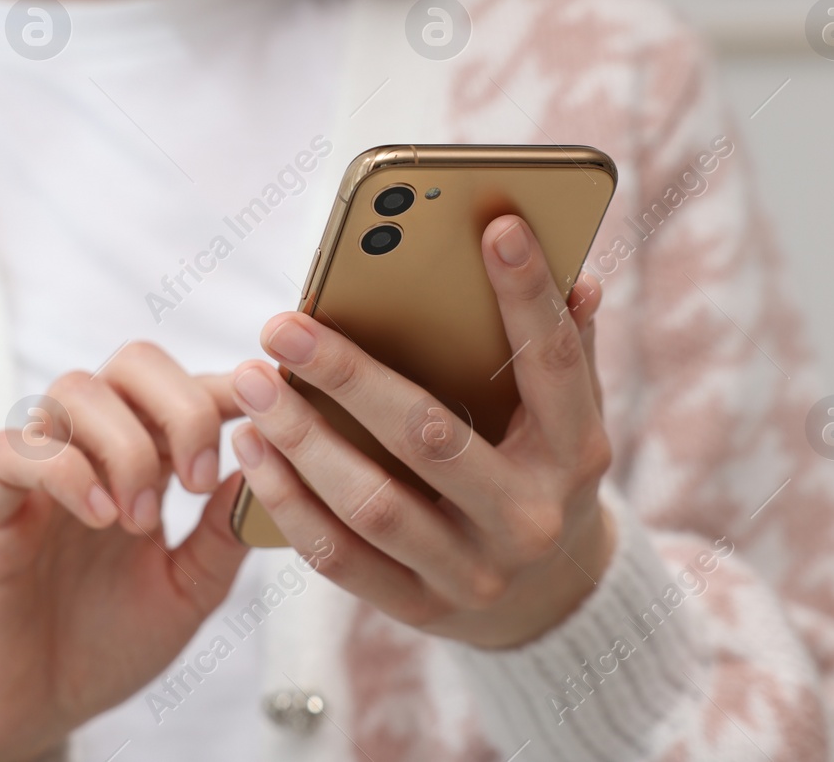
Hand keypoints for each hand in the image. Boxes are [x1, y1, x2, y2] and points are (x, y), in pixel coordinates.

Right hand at [0, 344, 248, 760]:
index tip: (269, 413)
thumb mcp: (188, 591)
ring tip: (143, 519)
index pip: (185, 386)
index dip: (230, 386)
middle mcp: (88, 449)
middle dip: (182, 406)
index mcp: (142, 460)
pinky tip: (102, 519)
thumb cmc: (105, 645)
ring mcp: (35, 471)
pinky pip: (15, 448)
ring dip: (127, 445)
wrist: (29, 711)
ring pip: (74, 390)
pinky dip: (66, 471)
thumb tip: (263, 464)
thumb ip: (223, 532)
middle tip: (198, 481)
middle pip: (133, 361)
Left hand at [229, 214, 614, 649]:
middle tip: (283, 324)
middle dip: (349, 376)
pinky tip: (252, 448)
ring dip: (302, 439)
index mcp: (577, 453)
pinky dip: (288, 501)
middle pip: (431, 437)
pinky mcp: (420, 608)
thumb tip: (581, 273)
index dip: (528, 295)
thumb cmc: (540, 469)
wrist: (549, 601)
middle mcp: (530, 517)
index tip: (494, 225)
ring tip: (253, 380)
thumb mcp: (568, 415)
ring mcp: (474, 572)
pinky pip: (339, 557)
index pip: (554, 365)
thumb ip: (568, 346)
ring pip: (373, 503)